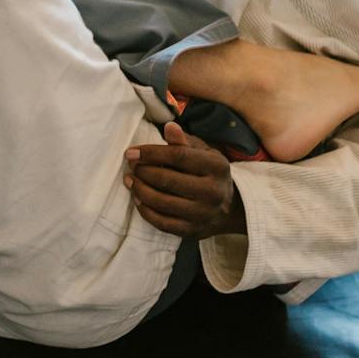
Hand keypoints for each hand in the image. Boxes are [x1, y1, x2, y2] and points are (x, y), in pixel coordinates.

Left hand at [124, 123, 245, 240]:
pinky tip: (138, 199)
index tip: (131, 152)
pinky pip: (162, 223)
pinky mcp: (193, 230)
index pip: (178, 156)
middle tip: (131, 166)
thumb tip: (168, 127)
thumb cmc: (209, 173)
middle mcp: (213, 191)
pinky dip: (145, 211)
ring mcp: (203, 213)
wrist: (228, 207)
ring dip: (140, 190)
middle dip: (143, 172)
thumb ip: (184, 141)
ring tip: (130, 180)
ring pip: (162, 202)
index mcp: (217, 166)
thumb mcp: (203, 153)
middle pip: (168, 180)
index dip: (151, 153)